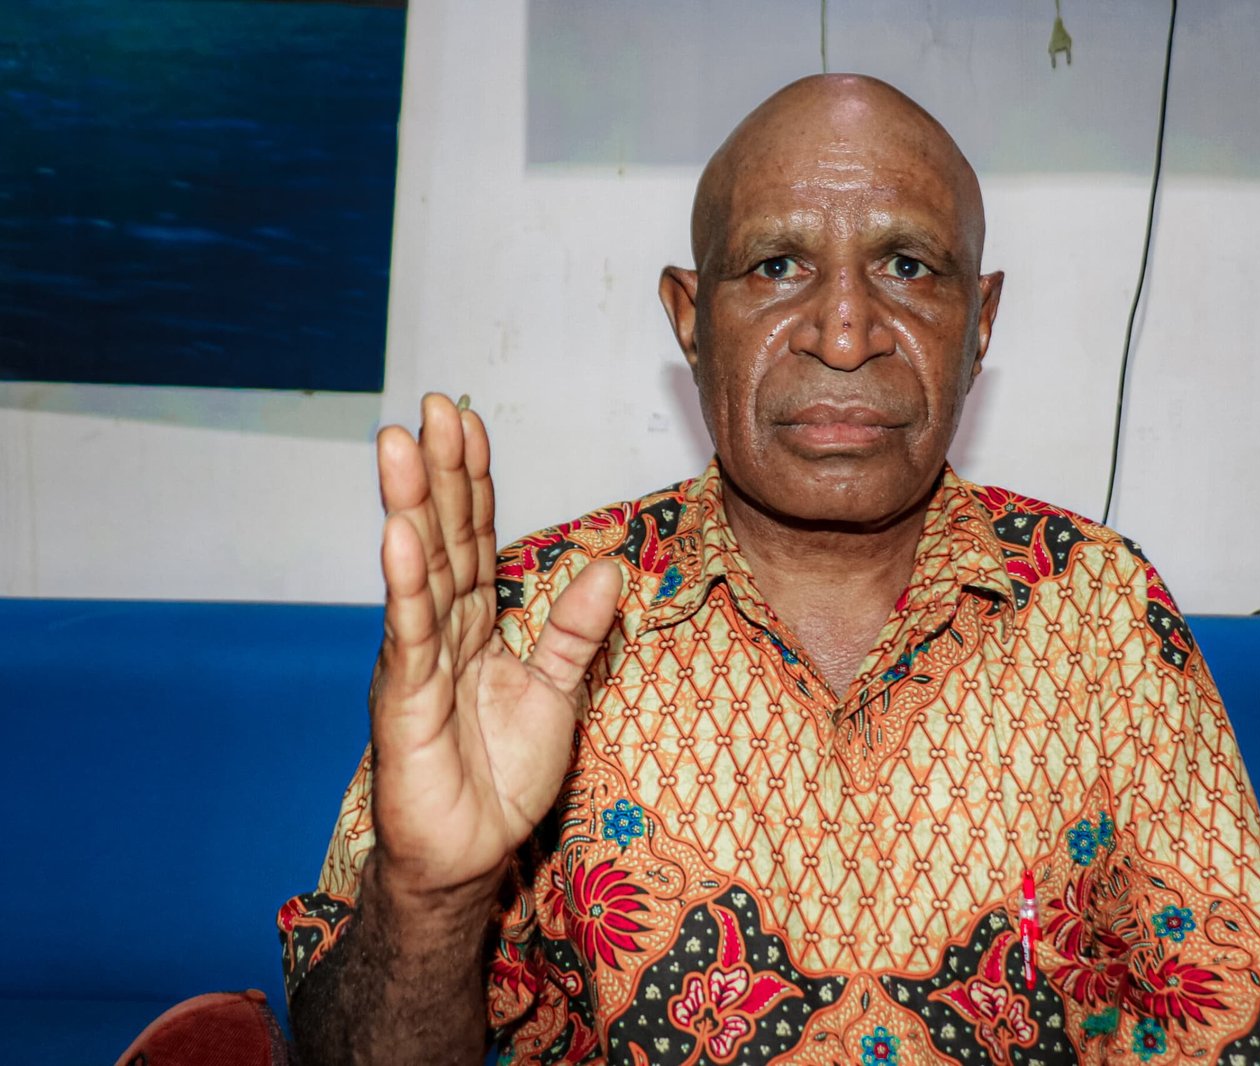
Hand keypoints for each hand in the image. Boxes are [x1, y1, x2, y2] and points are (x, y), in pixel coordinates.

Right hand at [368, 393, 620, 906]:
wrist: (468, 856)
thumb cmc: (502, 775)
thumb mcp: (558, 692)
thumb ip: (576, 630)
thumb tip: (612, 566)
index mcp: (474, 625)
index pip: (475, 538)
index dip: (472, 481)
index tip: (467, 422)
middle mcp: (439, 631)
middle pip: (442, 538)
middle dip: (437, 471)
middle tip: (431, 405)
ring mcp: (417, 663)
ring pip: (418, 573)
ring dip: (410, 506)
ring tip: (401, 444)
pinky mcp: (405, 702)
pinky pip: (410, 635)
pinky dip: (407, 585)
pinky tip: (399, 537)